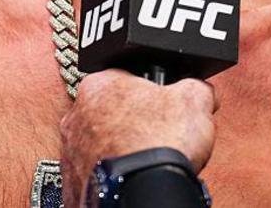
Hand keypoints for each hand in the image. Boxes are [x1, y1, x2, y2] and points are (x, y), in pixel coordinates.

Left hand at [60, 71, 217, 207]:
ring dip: (121, 147)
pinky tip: (134, 174)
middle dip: (133, 120)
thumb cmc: (161, 144)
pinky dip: (113, 173)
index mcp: (99, 84)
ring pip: (101, 143)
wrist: (146, 191)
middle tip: (159, 132)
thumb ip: (194, 85)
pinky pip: (97, 172)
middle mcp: (76, 116)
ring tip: (148, 157)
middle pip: (112, 111)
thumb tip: (199, 90)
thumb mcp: (195, 98)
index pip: (127, 78)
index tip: (165, 105)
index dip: (152, 91)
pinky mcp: (74, 183)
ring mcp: (71, 152)